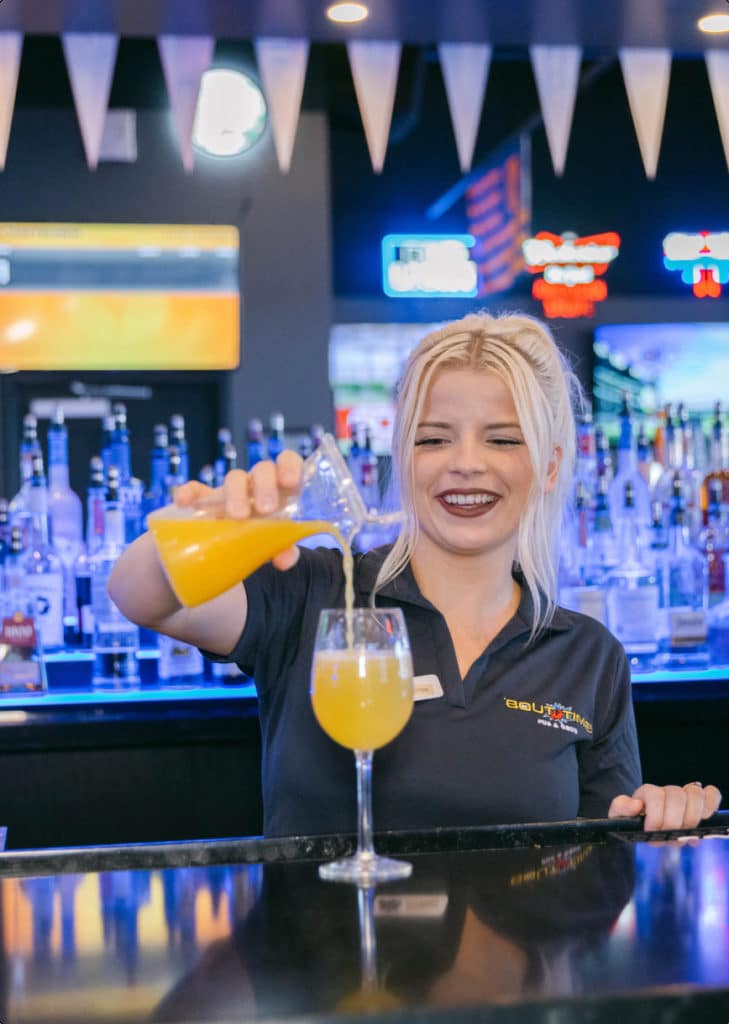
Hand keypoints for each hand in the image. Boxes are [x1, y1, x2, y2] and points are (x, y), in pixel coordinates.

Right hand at [173, 450, 303, 569]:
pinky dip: (189, 492)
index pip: (287, 462)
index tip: (290, 481)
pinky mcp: (204, 501)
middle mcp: (256, 485)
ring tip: (238, 516)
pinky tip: (184, 502)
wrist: (226, 551)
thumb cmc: (257, 539)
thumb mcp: (273, 544)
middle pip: (262, 469)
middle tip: (265, 509)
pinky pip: (196, 490)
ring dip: (237, 493)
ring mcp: (230, 491)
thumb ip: (284, 549)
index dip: (289, 466)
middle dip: (265, 485)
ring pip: (234, 478)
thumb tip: (285, 559)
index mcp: (279, 489)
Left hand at [608, 782, 721, 830]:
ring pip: (695, 794)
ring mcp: (684, 795)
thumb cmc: (634, 822)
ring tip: (685, 833)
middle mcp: (667, 791)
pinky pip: (712, 794)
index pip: (655, 796)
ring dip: (692, 817)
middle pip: (677, 796)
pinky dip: (711, 805)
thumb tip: (636, 805)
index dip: (655, 817)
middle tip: (669, 836)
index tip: (651, 832)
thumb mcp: (619, 817)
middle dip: (673, 821)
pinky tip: (704, 820)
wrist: (647, 828)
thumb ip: (621, 808)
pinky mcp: (701, 802)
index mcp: (647, 793)